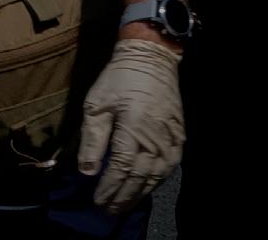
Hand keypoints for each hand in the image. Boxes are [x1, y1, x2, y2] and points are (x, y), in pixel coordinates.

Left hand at [78, 38, 184, 213]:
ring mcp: (171, 135)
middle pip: (141, 176)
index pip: (121, 168)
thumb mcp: (97, 104)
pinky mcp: (178, 131)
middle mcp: (156, 135)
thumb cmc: (120, 78)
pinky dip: (159, 177)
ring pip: (158, 173)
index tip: (97, 201)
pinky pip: (171, 162)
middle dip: (124, 196)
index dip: (109, 188)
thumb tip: (88, 171)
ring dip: (142, 191)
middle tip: (109, 210)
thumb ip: (92, 139)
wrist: (152, 57)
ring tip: (126, 203)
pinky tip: (149, 184)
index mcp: (134, 128)